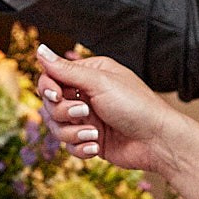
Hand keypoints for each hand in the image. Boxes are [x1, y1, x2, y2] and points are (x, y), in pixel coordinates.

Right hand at [34, 45, 185, 173]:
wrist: (158, 141)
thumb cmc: (136, 106)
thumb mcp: (100, 83)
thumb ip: (66, 70)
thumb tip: (39, 49)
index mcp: (88, 75)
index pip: (51, 77)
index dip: (48, 87)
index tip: (56, 94)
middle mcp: (85, 95)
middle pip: (50, 104)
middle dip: (63, 112)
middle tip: (84, 112)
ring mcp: (87, 119)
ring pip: (57, 127)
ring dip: (72, 133)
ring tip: (94, 134)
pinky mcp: (90, 140)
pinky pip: (69, 146)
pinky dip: (80, 148)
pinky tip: (97, 147)